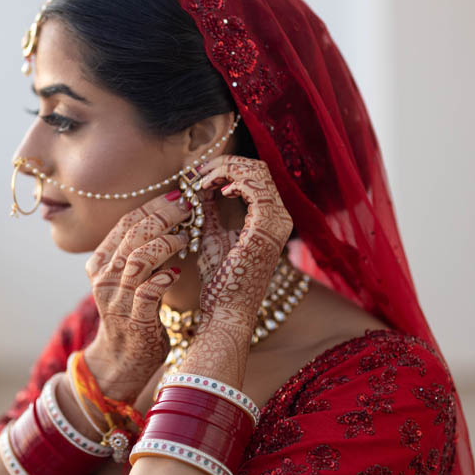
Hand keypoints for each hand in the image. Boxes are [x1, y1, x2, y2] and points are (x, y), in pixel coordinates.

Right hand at [82, 192, 190, 401]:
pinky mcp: (134, 320)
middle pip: (133, 234)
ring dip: (165, 244)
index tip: (178, 194)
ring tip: (185, 239)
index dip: (152, 206)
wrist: (120, 360)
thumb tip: (168, 220)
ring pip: (138, 258)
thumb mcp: (127, 279)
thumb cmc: (132, 314)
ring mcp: (117, 299)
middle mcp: (105, 278)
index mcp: (101, 263)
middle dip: (164, 216)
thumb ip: (139, 253)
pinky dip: (163, 279)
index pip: (125, 223)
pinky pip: (148, 292)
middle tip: (188, 207)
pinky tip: (174, 274)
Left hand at [180, 155, 293, 384]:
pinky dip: (228, 179)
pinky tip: (210, 190)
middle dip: (222, 163)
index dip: (225, 167)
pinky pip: (253, 185)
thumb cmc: (219, 280)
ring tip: (198, 180)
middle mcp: (280, 218)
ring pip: (256, 170)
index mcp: (270, 219)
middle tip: (194, 173)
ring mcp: (277, 222)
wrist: (225, 311)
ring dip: (222, 169)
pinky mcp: (266, 228)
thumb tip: (198, 184)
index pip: (254, 175)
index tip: (196, 174)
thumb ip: (209, 209)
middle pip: (257, 168)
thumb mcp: (210, 234)